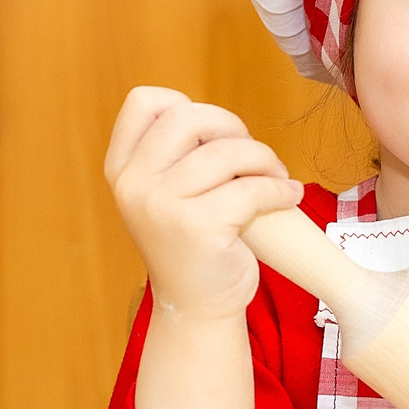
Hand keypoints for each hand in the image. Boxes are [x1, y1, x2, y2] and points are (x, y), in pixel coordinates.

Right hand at [105, 87, 301, 321]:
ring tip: (276, 178)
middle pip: (187, 116)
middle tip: (252, 155)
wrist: (196, 306)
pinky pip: (250, 187)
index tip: (211, 135)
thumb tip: (222, 121)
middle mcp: (132, 183)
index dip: (186, 104)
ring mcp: (160, 205)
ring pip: (226, 151)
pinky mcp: (196, 227)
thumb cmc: (192, 243)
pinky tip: (287, 197)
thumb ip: (177, 153)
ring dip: (264, 159)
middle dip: (232, 127)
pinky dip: (279, 189)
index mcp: (121, 168)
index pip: (144, 101)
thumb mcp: (165, 192)